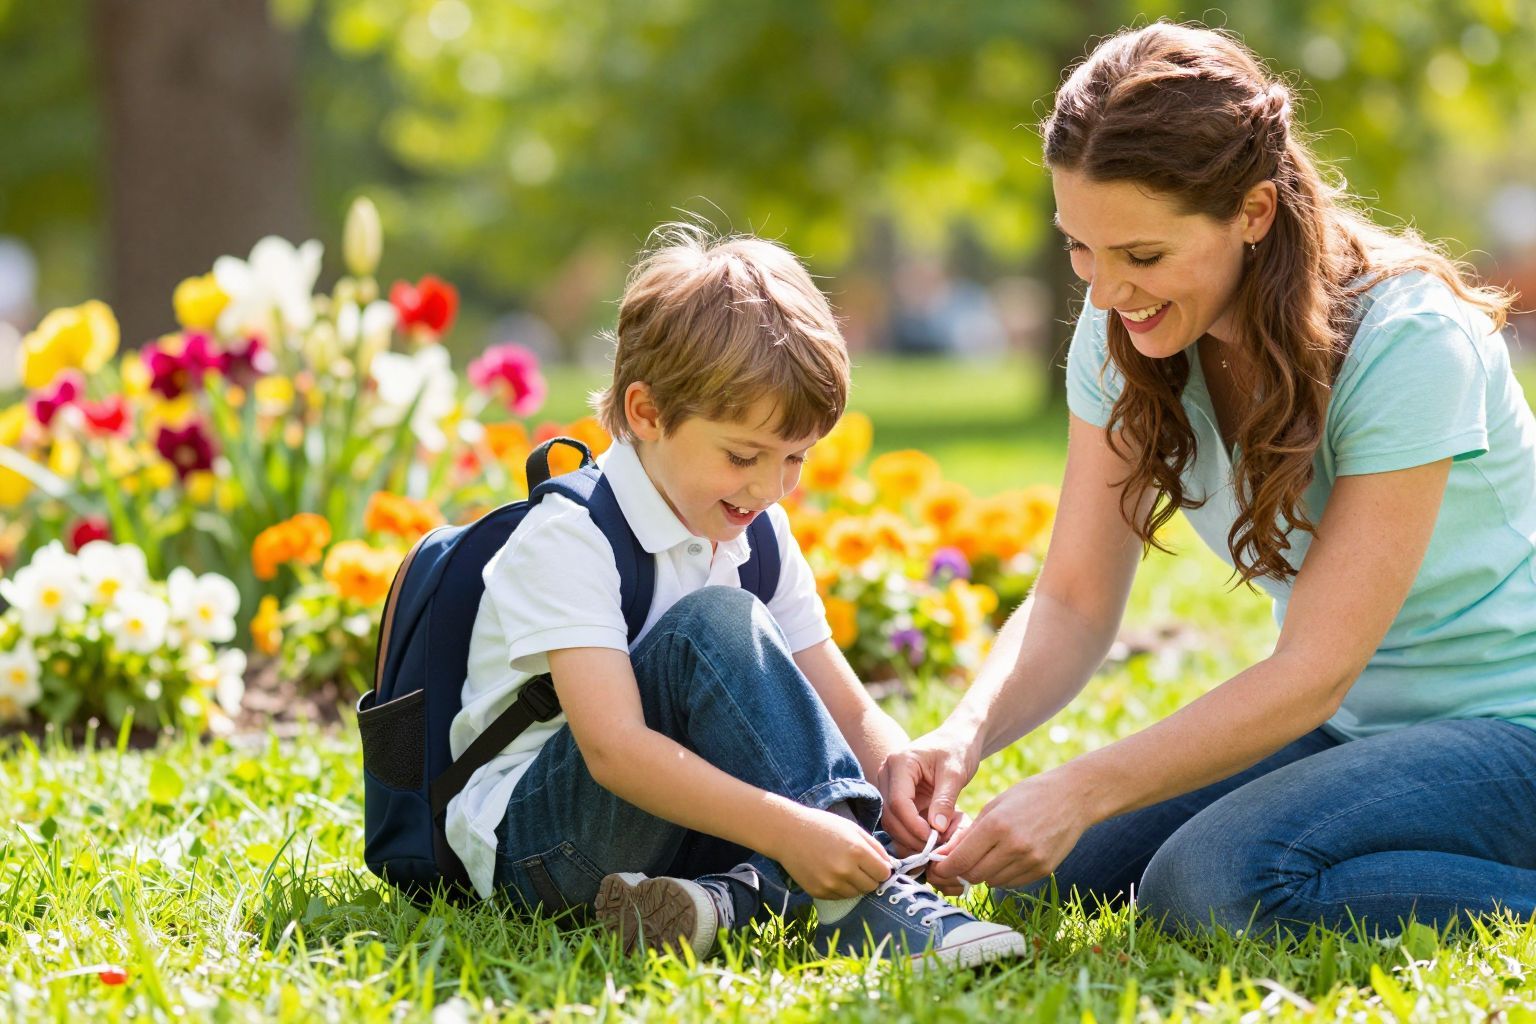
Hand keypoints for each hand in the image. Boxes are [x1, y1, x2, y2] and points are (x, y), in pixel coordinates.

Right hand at [769, 806, 892, 899]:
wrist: (788, 833)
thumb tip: (889, 867)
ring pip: (857, 894)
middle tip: (858, 865)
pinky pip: (840, 897)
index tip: (875, 864)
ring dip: (855, 884)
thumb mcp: (852, 829)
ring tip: (842, 867)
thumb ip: (874, 847)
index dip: (882, 868)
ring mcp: (831, 884)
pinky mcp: (819, 892)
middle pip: (872, 886)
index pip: (884, 873)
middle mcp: (845, 870)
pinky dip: (840, 888)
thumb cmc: (823, 826)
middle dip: (870, 877)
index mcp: (857, 851)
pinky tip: (830, 872)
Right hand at [876, 724, 978, 851]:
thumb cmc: (957, 750)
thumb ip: (944, 801)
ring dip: (910, 838)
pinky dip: (912, 833)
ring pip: (891, 821)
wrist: (956, 739)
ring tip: (934, 847)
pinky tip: (929, 841)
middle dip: (910, 836)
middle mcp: (887, 774)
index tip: (934, 840)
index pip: (898, 802)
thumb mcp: (955, 773)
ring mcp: (889, 786)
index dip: (913, 825)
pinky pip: (899, 820)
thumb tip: (936, 830)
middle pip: (890, 815)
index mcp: (899, 763)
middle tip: (935, 849)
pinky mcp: (896, 796)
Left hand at [926, 768, 1092, 891]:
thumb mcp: (994, 806)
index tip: (937, 867)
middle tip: (957, 864)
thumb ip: (969, 834)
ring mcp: (1030, 861)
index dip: (944, 868)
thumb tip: (945, 857)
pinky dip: (1002, 875)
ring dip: (982, 873)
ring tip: (986, 856)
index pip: (960, 860)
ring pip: (992, 881)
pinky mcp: (1043, 870)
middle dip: (961, 872)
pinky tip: (1005, 859)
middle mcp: (1013, 846)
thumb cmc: (1028, 796)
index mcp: (996, 826)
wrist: (1073, 798)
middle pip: (974, 875)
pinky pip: (1011, 883)